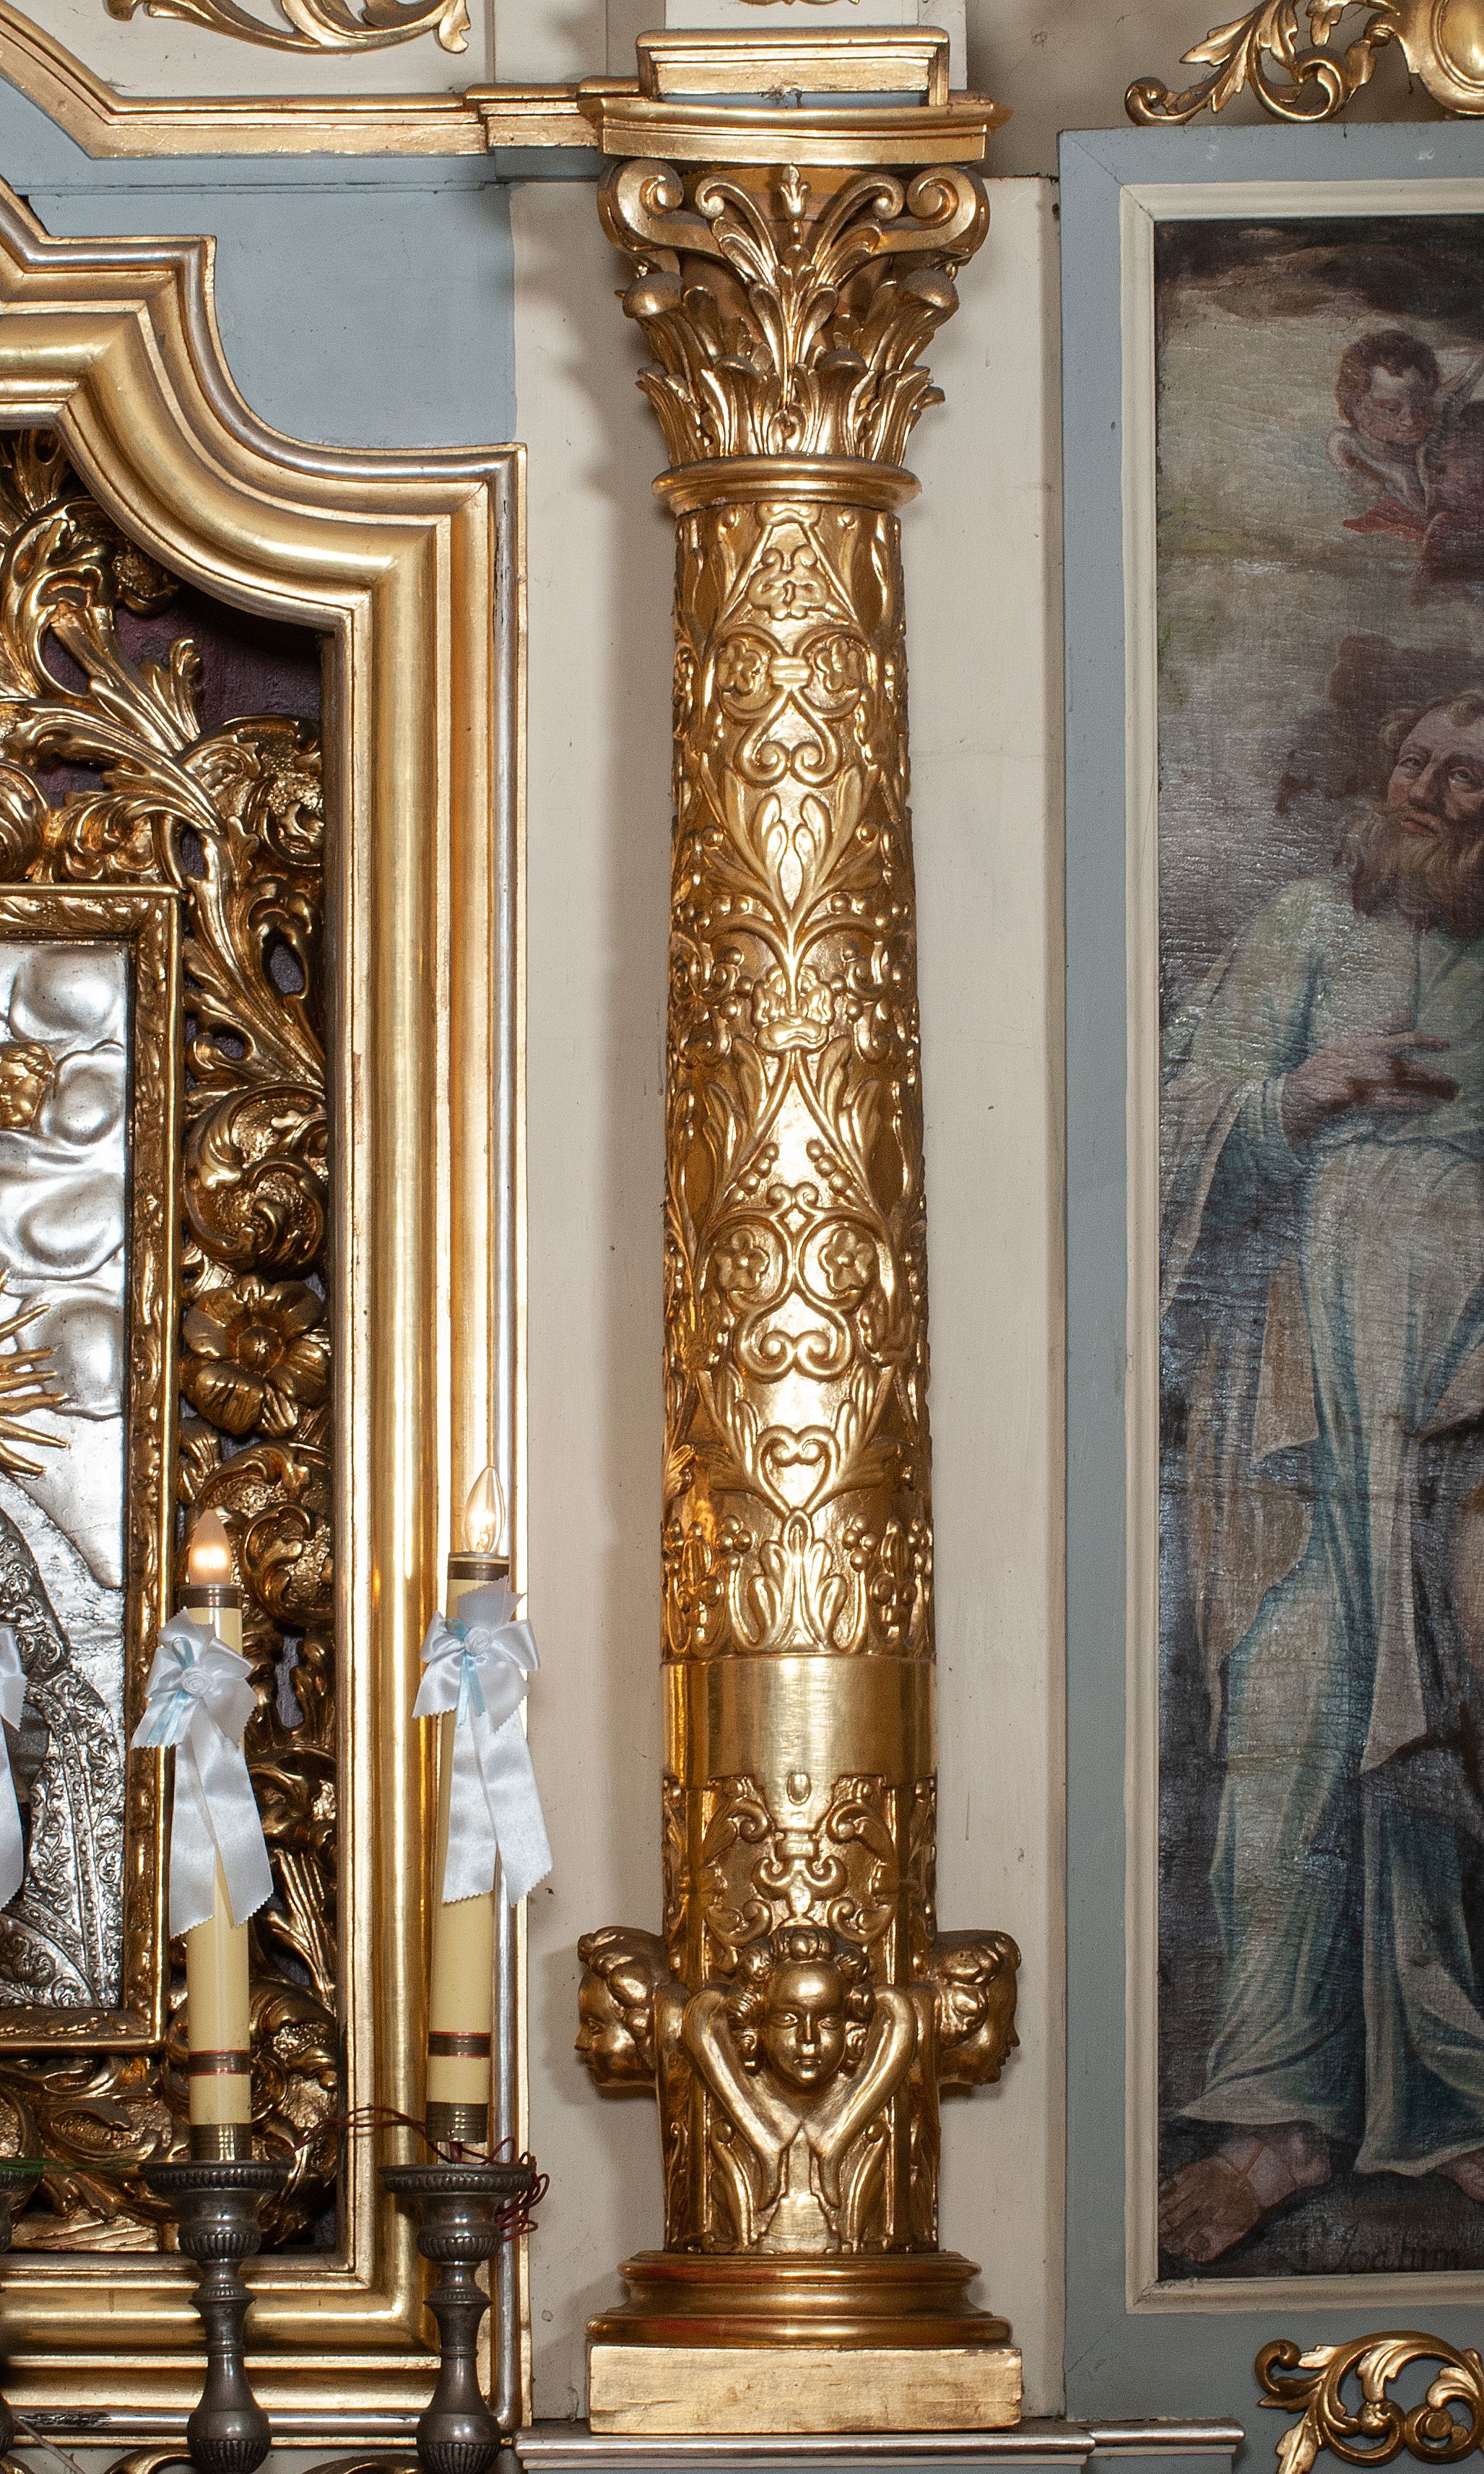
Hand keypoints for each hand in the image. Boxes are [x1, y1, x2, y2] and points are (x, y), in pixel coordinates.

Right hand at [1281, 1017, 1456, 1146]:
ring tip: (1448, 1095)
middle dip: (1434, 1075)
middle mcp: (1370, 1061)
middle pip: (1410, 1066)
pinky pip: (1392, 1103)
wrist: (1302, 1089)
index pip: (1405, 1038)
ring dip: (1429, 1090)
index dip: (1428, 1041)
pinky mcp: (1360, 1099)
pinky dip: (1411, 1105)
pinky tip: (1427, 1108)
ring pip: (1405, 1085)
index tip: (1446, 1045)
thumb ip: (1382, 1026)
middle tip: (1454, 1083)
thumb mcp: (1352, 1038)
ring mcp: (1365, 1080)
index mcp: (1369, 1043)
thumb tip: (1409, 1013)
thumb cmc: (1328, 1064)